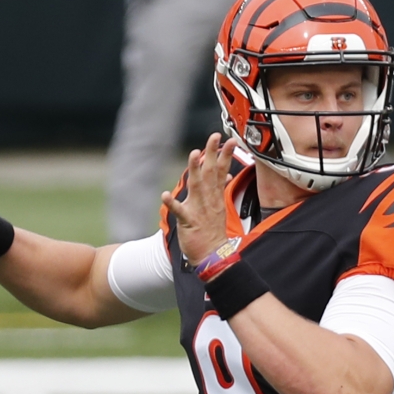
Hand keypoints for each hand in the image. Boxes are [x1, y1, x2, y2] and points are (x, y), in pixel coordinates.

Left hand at [162, 133, 237, 266]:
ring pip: (197, 186)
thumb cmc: (213, 231)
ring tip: (193, 154)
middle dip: (212, 154)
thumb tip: (225, 176)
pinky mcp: (188, 221)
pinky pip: (179, 211)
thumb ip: (219, 189)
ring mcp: (199, 209)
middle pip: (211, 173)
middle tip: (214, 138)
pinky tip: (165, 195)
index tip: (228, 140)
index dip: (224, 154)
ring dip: (195, 170)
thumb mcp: (220, 207)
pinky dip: (172, 204)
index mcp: (215, 196)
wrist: (212, 255)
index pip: (221, 171)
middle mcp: (208, 200)